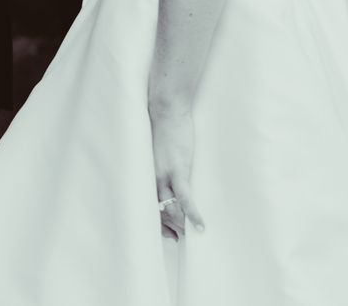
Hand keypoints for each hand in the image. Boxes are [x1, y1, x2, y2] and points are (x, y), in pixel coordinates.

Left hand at [150, 102, 205, 239]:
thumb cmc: (165, 128)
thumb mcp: (160, 152)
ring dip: (182, 225)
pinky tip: (200, 226)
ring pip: (171, 210)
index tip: (168, 234)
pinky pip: (184, 198)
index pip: (150, 207)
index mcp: (148, 175)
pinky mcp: (177, 170)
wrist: (166, 109)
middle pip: (159, 213)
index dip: (158, 224)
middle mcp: (152, 179)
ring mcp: (164, 176)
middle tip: (180, 238)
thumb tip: (171, 178)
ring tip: (192, 235)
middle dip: (170, 228)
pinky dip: (192, 214)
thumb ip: (162, 166)